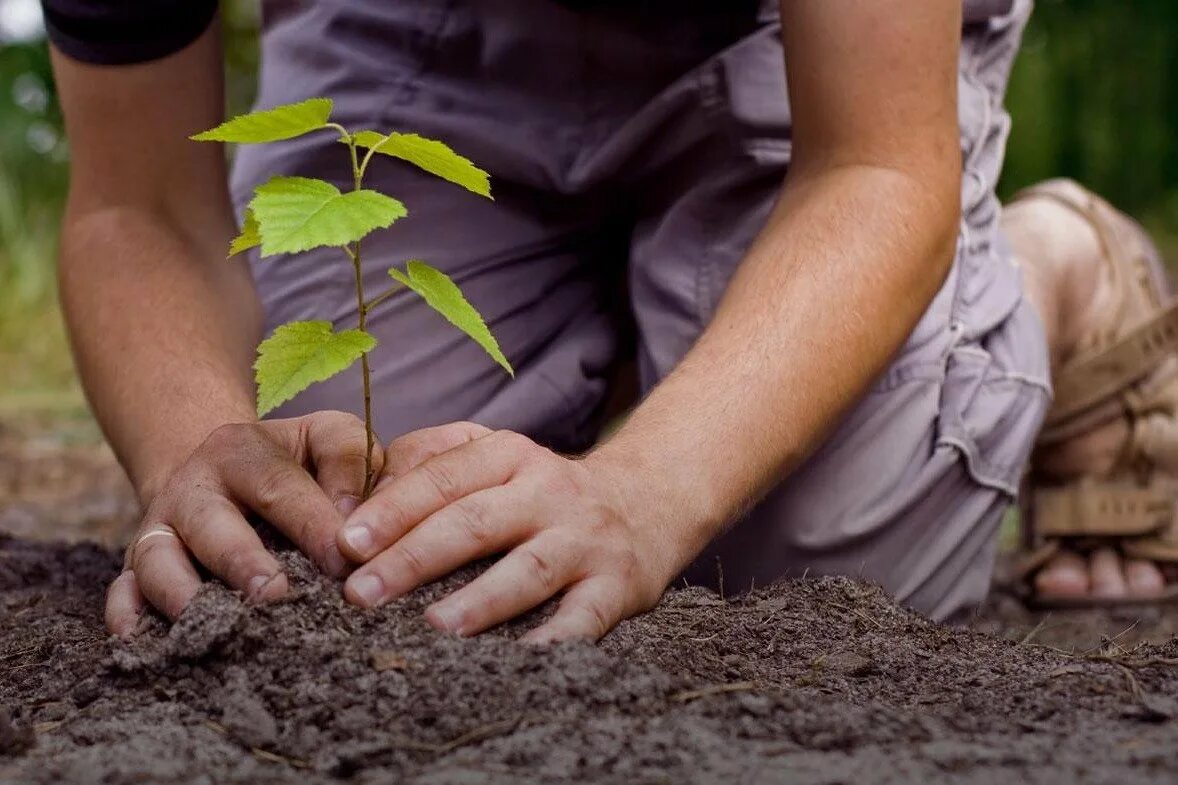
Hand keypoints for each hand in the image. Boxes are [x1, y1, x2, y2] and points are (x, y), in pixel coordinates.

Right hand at [105, 411, 382, 635]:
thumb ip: (350, 463)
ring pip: (158, 560)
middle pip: (212, 525)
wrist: (225, 469)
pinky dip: (128, 617)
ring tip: (222, 627)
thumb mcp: (326, 439)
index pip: (279, 486)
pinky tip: (149, 644)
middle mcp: (193, 487)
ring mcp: (159, 528)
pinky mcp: (136, 566)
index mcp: (242, 450)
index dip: (312, 526)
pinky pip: (121, 592)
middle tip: (277, 596)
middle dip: (243, 563)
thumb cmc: (296, 463)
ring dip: (185, 595)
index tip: (345, 564)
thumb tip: (355, 525)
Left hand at [334, 423, 676, 641]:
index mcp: (509, 456)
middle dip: (414, 557)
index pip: (443, 478)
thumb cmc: (544, 491)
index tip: (346, 543)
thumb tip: (360, 496)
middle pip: (475, 522)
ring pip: (529, 569)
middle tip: (361, 593)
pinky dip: (555, 640)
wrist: (647, 502)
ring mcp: (584, 539)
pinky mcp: (618, 585)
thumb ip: (432, 462)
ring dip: (481, 600)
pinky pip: (585, 617)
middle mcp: (548, 492)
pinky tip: (520, 661)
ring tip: (434, 626)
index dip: (393, 509)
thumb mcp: (496, 457)